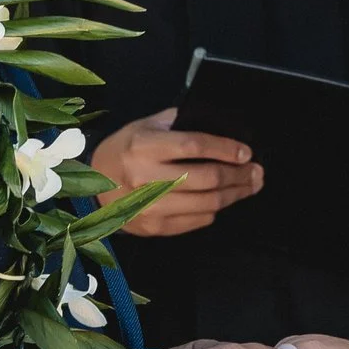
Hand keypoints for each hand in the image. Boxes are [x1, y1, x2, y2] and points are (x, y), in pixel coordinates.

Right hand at [90, 110, 262, 236]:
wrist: (91, 190)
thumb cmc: (122, 151)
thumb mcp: (143, 126)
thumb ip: (176, 121)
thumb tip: (216, 123)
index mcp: (144, 146)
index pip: (194, 146)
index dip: (225, 148)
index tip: (246, 152)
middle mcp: (146, 177)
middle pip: (207, 178)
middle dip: (239, 175)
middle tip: (256, 171)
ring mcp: (151, 206)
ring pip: (207, 204)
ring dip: (235, 195)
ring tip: (249, 186)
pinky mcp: (154, 227)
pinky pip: (196, 221)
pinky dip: (215, 210)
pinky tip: (223, 200)